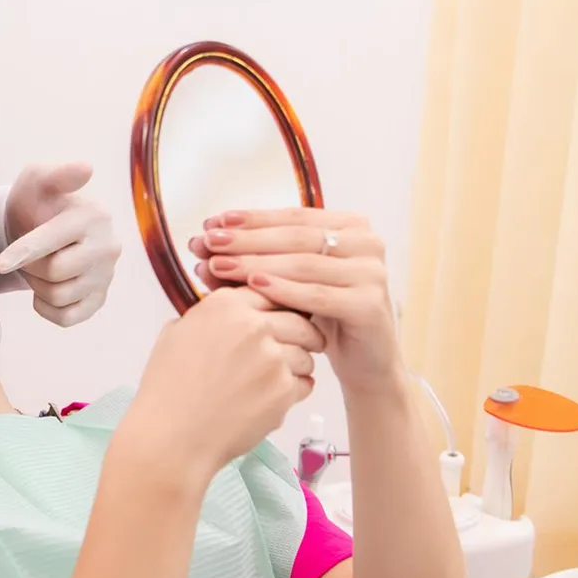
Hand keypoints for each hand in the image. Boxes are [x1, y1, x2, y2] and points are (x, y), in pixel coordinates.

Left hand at [0, 162, 120, 326]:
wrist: (41, 226)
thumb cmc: (37, 202)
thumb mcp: (38, 180)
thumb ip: (57, 174)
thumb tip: (86, 168)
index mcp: (94, 216)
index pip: (54, 243)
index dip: (22, 253)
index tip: (1, 262)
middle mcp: (108, 247)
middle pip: (55, 273)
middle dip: (30, 267)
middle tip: (23, 256)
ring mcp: (106, 275)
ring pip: (60, 296)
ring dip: (37, 286)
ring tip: (35, 268)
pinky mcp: (99, 299)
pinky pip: (67, 317)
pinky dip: (47, 307)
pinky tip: (43, 289)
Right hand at [125, 287, 322, 485]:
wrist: (172, 436)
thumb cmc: (168, 389)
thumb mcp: (175, 334)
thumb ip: (206, 315)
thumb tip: (223, 313)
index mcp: (224, 305)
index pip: (270, 290)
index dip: (279, 304)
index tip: (285, 312)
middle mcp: (253, 325)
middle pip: (299, 319)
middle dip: (303, 332)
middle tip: (302, 343)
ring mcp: (272, 358)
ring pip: (307, 352)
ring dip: (299, 363)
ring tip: (275, 378)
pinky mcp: (284, 390)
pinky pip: (305, 383)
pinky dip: (294, 391)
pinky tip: (270, 398)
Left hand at [192, 208, 400, 391]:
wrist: (364, 360)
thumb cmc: (322, 313)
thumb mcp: (290, 279)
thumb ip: (259, 257)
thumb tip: (205, 241)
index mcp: (350, 226)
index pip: (293, 216)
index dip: (251, 219)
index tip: (212, 222)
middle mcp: (367, 242)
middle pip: (295, 237)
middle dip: (247, 239)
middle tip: (208, 242)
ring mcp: (372, 272)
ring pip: (303, 263)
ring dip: (256, 262)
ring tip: (218, 264)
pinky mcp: (370, 305)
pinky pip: (318, 295)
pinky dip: (283, 289)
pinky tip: (253, 285)